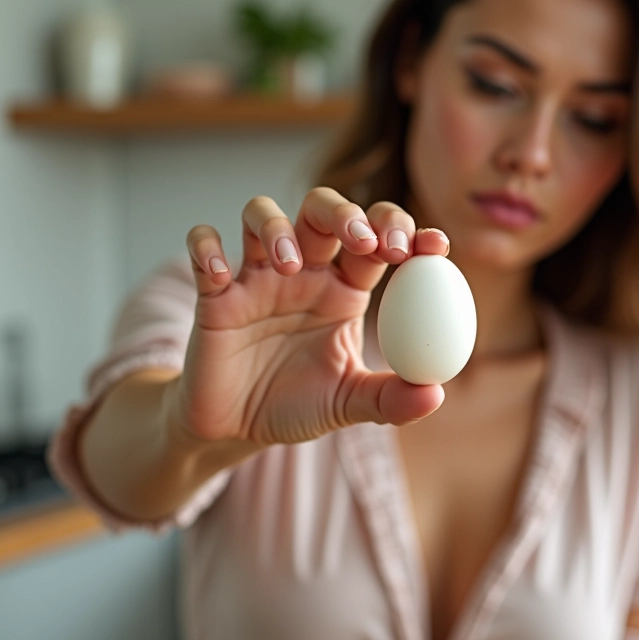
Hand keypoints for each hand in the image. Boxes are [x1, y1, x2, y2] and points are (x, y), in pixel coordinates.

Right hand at [171, 187, 449, 453]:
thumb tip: (436, 394)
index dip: (404, 231)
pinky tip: (220, 274)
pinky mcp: (214, 292)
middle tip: (365, 240)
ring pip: (262, 214)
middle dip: (346, 213)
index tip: (433, 245)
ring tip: (289, 266)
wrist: (237, 429)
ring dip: (277, 227)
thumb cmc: (298, 406)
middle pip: (322, 210)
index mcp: (344, 289)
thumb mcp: (348, 403)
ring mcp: (256, 276)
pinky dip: (206, 248)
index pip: (376, 241)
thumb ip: (391, 398)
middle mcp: (303, 272)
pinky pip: (202, 245)